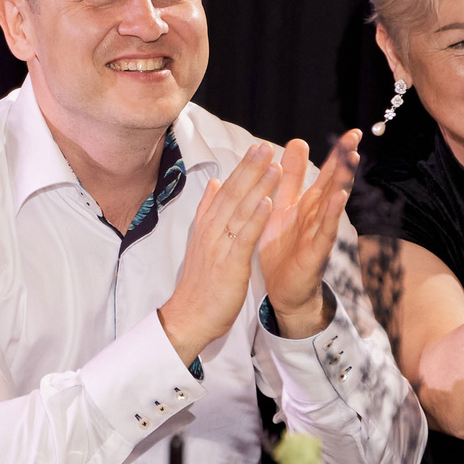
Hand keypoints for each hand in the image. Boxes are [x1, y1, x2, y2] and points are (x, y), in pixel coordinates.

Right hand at [156, 141, 278, 365]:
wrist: (189, 316)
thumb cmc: (200, 284)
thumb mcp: (202, 243)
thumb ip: (209, 212)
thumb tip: (215, 184)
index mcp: (206, 226)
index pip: (225, 191)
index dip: (241, 169)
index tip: (256, 148)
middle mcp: (211, 232)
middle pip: (231, 195)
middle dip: (249, 169)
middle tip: (265, 146)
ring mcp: (219, 247)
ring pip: (239, 211)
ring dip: (257, 187)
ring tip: (273, 165)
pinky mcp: (229, 264)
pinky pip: (244, 237)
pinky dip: (255, 218)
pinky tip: (268, 202)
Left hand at [255, 132, 359, 336]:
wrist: (282, 290)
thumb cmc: (283, 249)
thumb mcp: (282, 206)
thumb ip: (290, 178)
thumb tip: (297, 142)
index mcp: (307, 204)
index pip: (324, 173)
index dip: (337, 154)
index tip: (351, 133)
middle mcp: (316, 215)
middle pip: (333, 183)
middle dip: (344, 161)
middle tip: (355, 138)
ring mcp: (318, 232)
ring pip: (332, 203)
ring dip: (342, 182)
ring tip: (351, 160)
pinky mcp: (315, 251)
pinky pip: (325, 229)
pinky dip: (332, 213)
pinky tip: (339, 197)